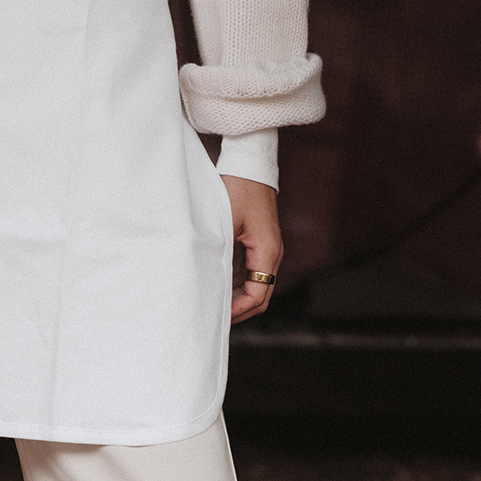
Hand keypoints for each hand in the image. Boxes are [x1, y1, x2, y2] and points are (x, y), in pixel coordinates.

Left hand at [227, 175, 281, 323]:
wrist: (248, 166)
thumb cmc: (238, 189)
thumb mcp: (225, 223)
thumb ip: (220, 252)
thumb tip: (208, 278)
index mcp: (268, 252)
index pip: (258, 294)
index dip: (239, 309)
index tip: (218, 314)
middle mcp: (272, 253)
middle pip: (260, 293)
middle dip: (239, 307)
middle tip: (214, 314)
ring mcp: (266, 248)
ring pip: (255, 283)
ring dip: (237, 295)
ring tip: (213, 300)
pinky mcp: (259, 242)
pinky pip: (250, 270)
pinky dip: (236, 280)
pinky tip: (216, 281)